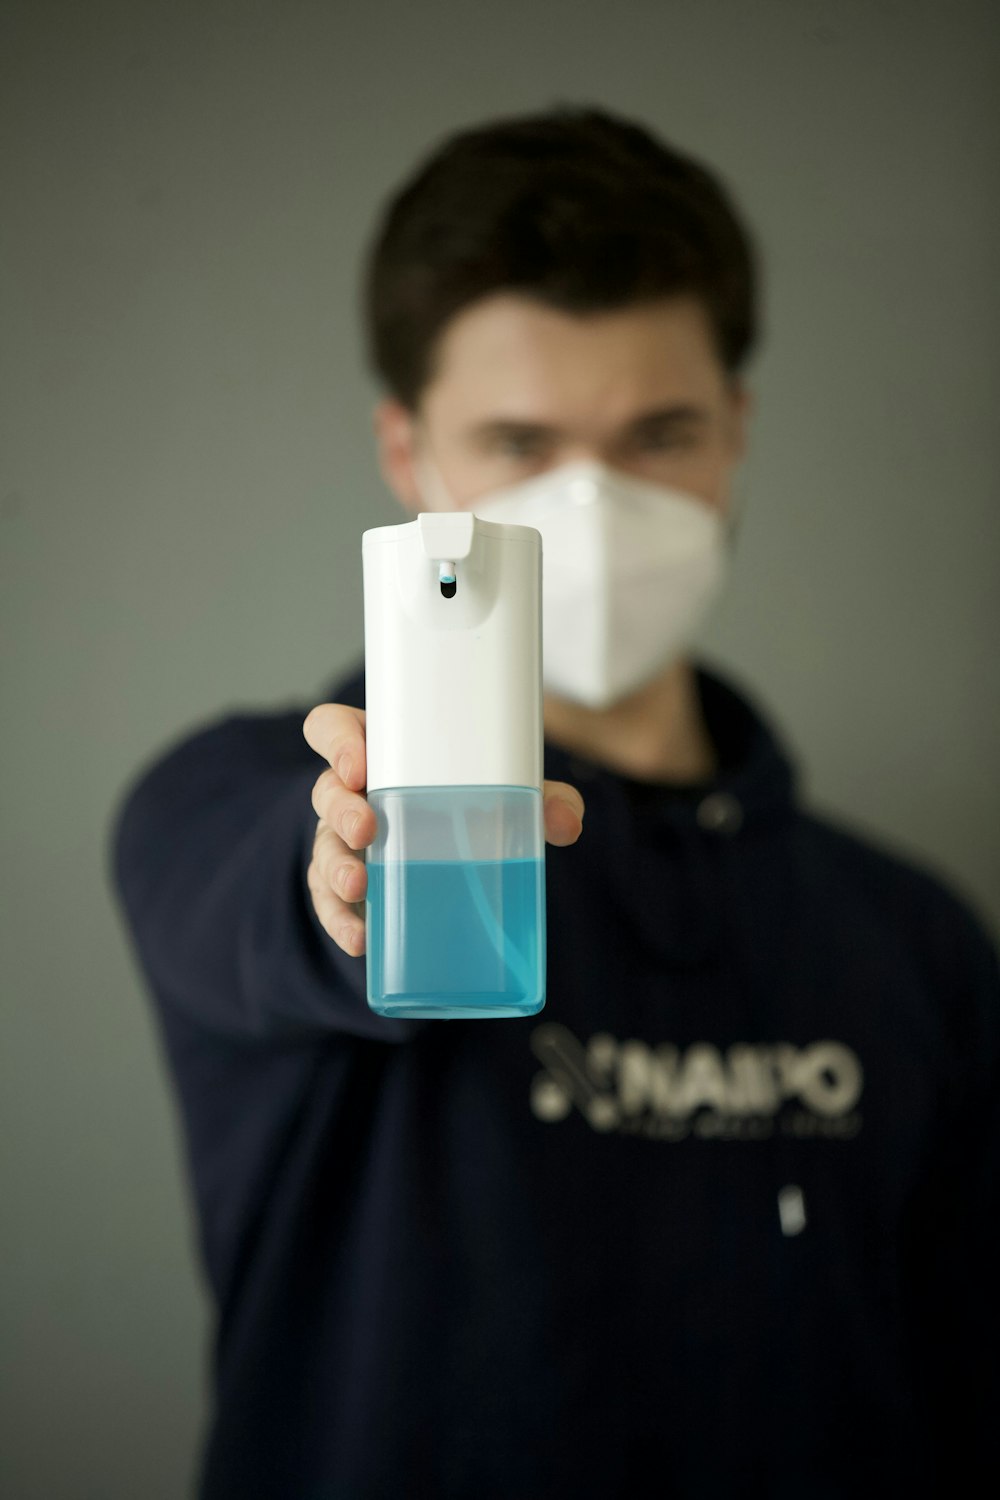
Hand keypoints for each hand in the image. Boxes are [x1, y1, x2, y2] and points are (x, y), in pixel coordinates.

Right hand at [303, 703, 584, 957]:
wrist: (461, 860)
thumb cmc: (473, 805)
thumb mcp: (507, 794)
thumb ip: (544, 799)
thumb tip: (567, 822)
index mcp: (381, 752)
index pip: (334, 729)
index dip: (336, 741)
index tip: (358, 763)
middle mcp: (353, 794)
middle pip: (327, 791)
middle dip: (341, 810)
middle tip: (367, 827)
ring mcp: (344, 843)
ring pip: (324, 848)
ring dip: (336, 868)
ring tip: (358, 886)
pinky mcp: (347, 889)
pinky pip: (331, 903)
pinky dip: (341, 922)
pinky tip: (359, 940)